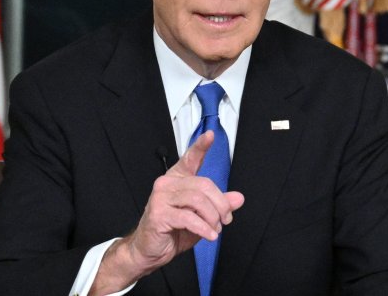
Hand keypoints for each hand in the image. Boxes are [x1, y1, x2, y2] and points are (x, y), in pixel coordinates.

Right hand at [91, 131, 244, 293]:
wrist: (149, 251)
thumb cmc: (172, 231)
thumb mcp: (201, 217)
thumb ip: (218, 205)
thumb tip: (238, 198)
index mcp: (177, 180)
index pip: (190, 159)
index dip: (201, 146)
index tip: (210, 135)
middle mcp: (167, 184)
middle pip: (203, 184)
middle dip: (220, 204)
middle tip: (225, 219)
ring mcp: (161, 198)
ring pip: (198, 200)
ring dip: (213, 217)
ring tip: (215, 229)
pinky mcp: (159, 214)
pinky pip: (188, 217)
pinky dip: (203, 228)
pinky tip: (209, 235)